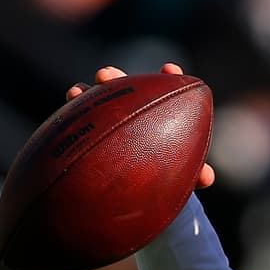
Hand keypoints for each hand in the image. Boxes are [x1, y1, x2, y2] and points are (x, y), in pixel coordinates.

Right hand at [67, 63, 215, 189]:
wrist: (138, 200)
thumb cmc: (165, 181)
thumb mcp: (181, 179)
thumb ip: (194, 175)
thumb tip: (207, 177)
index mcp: (159, 117)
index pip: (165, 91)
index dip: (169, 78)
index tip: (170, 69)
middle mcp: (131, 114)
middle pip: (123, 91)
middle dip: (115, 79)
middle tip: (105, 74)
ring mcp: (107, 123)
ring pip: (95, 105)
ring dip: (86, 95)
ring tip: (76, 91)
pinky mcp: (87, 137)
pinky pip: (76, 126)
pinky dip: (70, 120)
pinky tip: (61, 119)